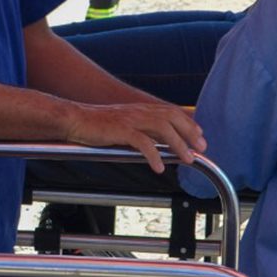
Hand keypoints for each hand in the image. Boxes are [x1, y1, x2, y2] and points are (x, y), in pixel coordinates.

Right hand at [64, 102, 204, 172]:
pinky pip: (143, 142)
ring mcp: (130, 119)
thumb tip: (155, 141)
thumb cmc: (96, 124)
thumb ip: (140, 128)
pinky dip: (154, 155)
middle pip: (172, 117)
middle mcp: (138, 110)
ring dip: (178, 144)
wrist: (75, 119)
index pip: (171, 111)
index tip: (199, 135)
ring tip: (187, 159)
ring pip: (163, 128)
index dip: (188, 122)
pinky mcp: (120, 130)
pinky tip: (159, 167)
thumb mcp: (123, 123)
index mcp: (140, 108)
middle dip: (190, 132)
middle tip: (201, 148)